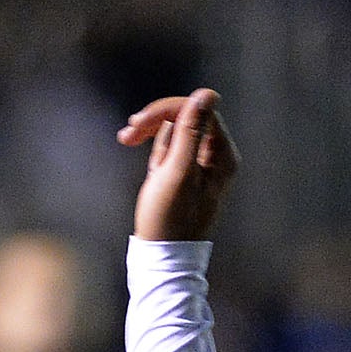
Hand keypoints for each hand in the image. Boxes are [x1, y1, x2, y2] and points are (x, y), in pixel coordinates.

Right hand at [121, 88, 238, 242]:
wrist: (161, 257)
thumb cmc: (169, 219)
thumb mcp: (178, 172)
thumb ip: (191, 132)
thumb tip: (206, 94)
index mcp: (223, 155)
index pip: (198, 111)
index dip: (167, 111)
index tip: (136, 124)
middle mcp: (216, 157)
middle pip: (188, 118)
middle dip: (157, 122)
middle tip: (127, 133)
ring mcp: (201, 165)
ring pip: (177, 132)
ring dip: (153, 137)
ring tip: (131, 149)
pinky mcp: (185, 174)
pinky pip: (171, 149)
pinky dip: (156, 154)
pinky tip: (149, 171)